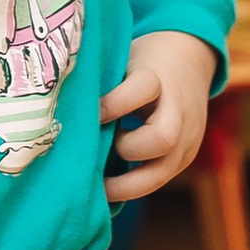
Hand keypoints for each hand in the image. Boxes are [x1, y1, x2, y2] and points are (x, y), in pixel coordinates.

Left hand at [99, 30, 217, 203]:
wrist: (189, 61)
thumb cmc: (143, 62)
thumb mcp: (126, 61)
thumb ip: (104, 84)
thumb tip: (59, 110)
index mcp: (159, 78)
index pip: (144, 88)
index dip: (113, 104)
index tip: (87, 113)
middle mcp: (179, 111)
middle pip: (162, 138)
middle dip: (125, 149)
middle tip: (98, 150)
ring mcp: (188, 139)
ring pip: (161, 172)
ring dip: (124, 184)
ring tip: (94, 185)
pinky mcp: (185, 158)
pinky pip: (158, 181)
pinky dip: (130, 188)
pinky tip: (106, 189)